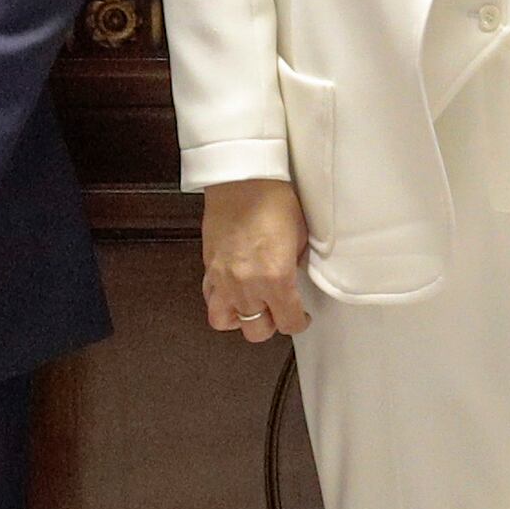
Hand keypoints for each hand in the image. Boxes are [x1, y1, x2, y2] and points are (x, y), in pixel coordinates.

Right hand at [201, 177, 308, 341]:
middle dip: (271, 324)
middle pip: (257, 330)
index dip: (299, 323)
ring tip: (252, 305)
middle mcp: (247, 285)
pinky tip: (233, 290)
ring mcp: (223, 278)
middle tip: (278, 310)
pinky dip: (221, 300)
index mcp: (277, 278)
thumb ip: (295, 266)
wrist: (243, 178)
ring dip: (241, 318)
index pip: (289, 323)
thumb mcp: (301, 237)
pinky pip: (210, 298)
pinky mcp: (208, 267)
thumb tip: (294, 278)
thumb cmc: (273, 199)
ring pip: (225, 321)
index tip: (301, 316)